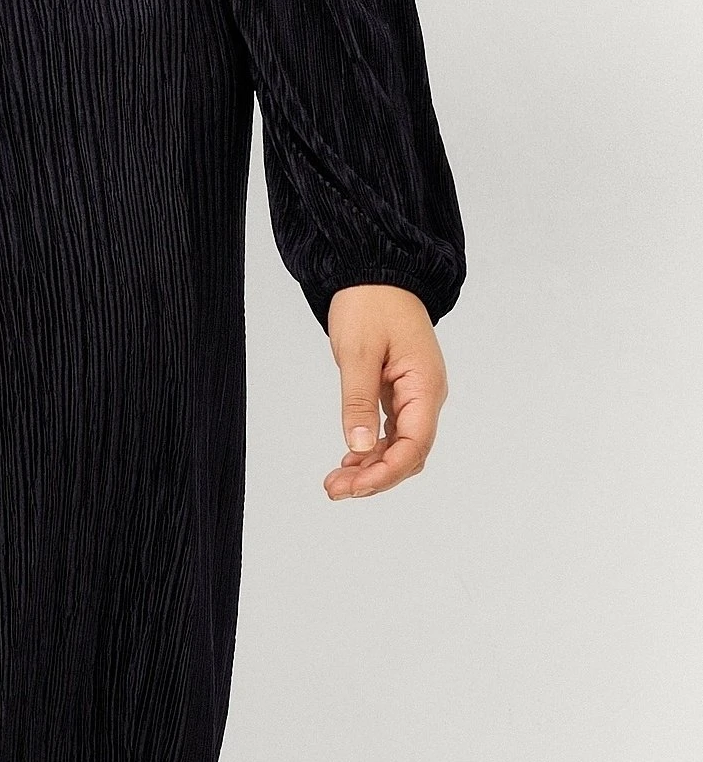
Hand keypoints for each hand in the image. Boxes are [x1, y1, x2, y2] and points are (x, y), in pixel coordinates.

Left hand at [322, 283, 448, 500]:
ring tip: (336, 482)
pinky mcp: (400, 390)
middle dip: (375, 476)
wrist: (375, 271)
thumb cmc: (369, 303)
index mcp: (425, 386)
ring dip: (371, 466)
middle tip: (335, 490)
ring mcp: (414, 394)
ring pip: (400, 445)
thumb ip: (358, 400)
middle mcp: (426, 395)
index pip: (414, 445)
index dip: (386, 472)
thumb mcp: (358, 352)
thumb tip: (358, 446)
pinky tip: (349, 458)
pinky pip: (392, 430)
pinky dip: (371, 447)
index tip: (354, 486)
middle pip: (409, 453)